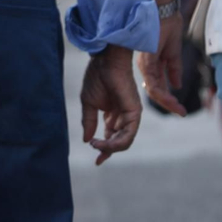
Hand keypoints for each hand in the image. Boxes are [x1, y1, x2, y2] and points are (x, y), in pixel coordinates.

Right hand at [80, 46, 142, 164]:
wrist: (105, 61)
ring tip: (96, 145)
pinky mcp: (135, 112)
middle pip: (118, 141)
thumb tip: (86, 140)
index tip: (96, 160)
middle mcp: (124, 116)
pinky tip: (103, 142)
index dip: (104, 148)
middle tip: (97, 156)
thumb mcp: (88, 103)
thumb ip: (88, 122)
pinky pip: (128, 135)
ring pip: (124, 141)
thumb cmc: (97, 77)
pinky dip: (116, 142)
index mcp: (113, 113)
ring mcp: (130, 114)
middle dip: (107, 150)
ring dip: (109, 147)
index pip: (111, 136)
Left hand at [139, 8, 186, 116]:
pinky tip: (173, 100)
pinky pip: (153, 83)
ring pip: (154, 91)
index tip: (180, 107)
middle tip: (181, 112)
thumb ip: (174, 68)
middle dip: (169, 103)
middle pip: (155, 91)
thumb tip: (177, 85)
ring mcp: (145, 65)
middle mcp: (145, 66)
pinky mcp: (146, 62)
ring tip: (180, 110)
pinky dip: (163, 94)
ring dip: (168, 102)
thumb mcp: (173, 51)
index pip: (158, 85)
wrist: (162, 8)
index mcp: (151, 63)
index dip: (168, 97)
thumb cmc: (167, 24)